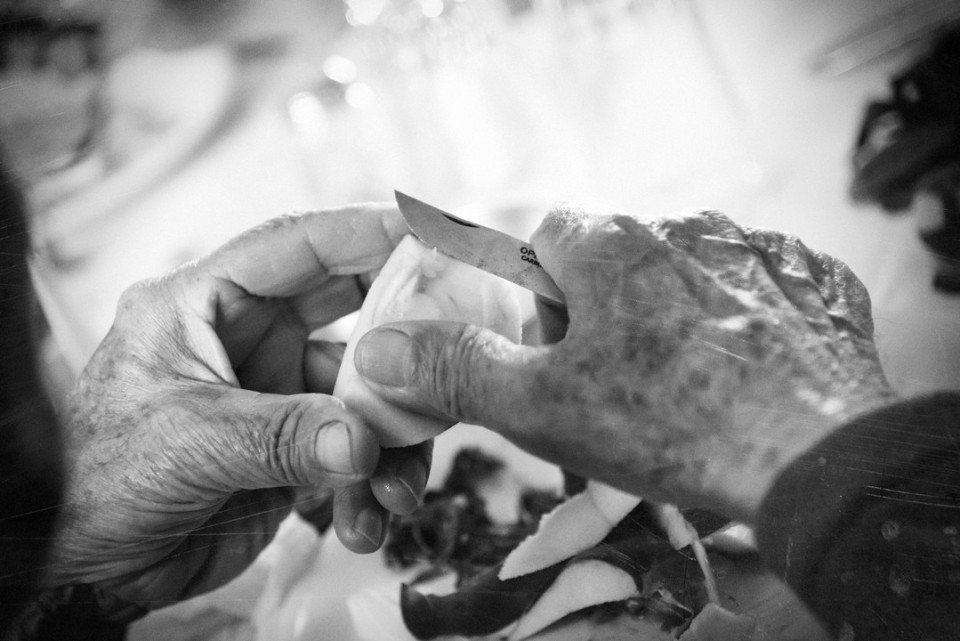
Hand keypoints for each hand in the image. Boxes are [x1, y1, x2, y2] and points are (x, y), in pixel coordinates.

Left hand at [48, 204, 429, 610]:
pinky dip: (372, 485)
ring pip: (363, 394)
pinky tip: (367, 522)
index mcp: (202, 304)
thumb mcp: (187, 442)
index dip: (362, 232)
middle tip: (453, 345)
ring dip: (392, 439)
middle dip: (401, 334)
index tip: (428, 231)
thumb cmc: (99, 483)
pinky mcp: (293, 447)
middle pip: (347, 310)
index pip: (293, 247)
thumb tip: (365, 439)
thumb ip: (280, 435)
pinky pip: (355, 451)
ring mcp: (275, 393)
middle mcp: (246, 339)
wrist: (90, 568)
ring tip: (397, 490)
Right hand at [352, 206, 895, 521]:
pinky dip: (739, 321)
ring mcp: (754, 248)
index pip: (545, 238)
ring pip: (684, 271)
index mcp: (609, 243)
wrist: (814, 459)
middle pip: (615, 257)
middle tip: (615, 385)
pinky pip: (755, 288)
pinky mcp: (810, 280)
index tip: (554, 353)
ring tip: (684, 387)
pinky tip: (742, 375)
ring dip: (671, 314)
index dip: (538, 300)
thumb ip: (455, 370)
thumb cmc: (664, 427)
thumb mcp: (539, 408)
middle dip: (602, 311)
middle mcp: (682, 224)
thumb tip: (379, 346)